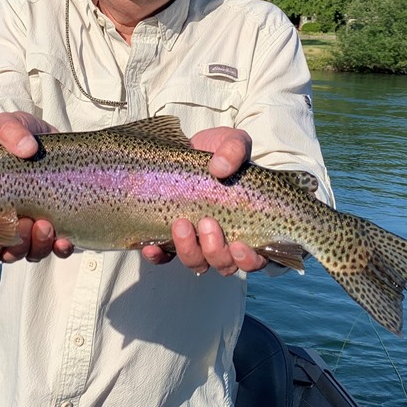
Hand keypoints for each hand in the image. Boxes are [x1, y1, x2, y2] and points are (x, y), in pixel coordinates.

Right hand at [0, 112, 74, 263]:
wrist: (56, 142)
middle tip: (22, 224)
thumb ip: (11, 130)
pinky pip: (51, 251)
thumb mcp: (13, 123)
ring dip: (31, 247)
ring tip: (45, 226)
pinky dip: (56, 250)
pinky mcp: (51, 229)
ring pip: (19, 253)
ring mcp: (22, 225)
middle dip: (4, 246)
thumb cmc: (24, 134)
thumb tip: (27, 149)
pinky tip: (64, 240)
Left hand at [141, 126, 267, 275]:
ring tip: (181, 224)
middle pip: (224, 264)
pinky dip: (158, 256)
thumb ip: (234, 150)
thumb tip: (220, 168)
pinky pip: (164, 256)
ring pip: (196, 262)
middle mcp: (223, 238)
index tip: (239, 245)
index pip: (255, 257)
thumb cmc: (220, 150)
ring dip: (189, 250)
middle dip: (215, 250)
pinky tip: (151, 247)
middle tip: (207, 222)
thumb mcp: (233, 142)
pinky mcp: (171, 235)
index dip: (249, 260)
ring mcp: (197, 239)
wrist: (190, 147)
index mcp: (247, 223)